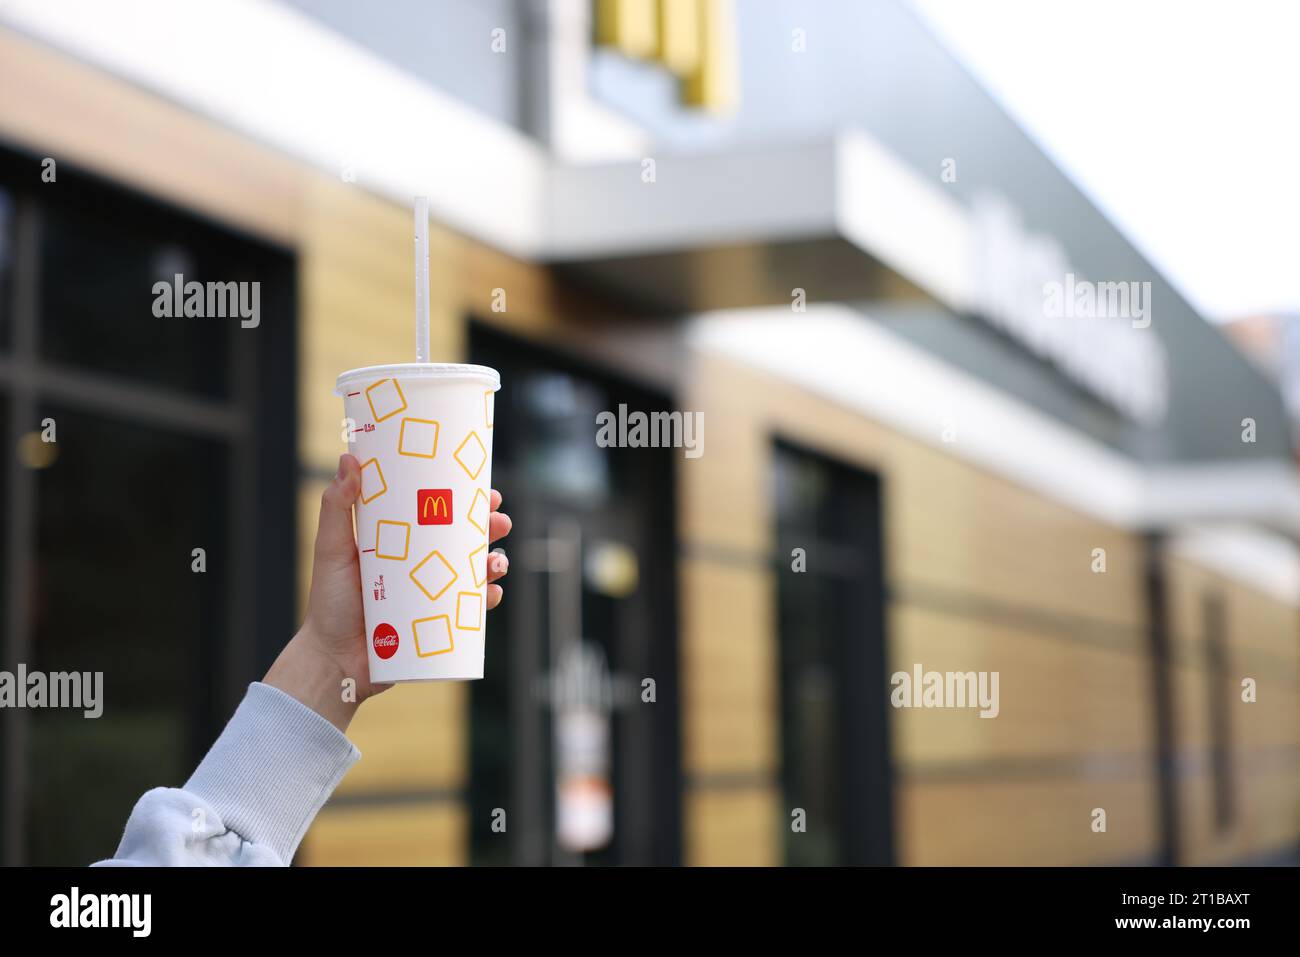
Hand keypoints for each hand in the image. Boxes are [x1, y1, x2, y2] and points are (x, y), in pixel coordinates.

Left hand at [265, 453, 512, 731]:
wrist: (333, 660)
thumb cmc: (329, 602)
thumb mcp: (331, 549)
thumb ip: (336, 506)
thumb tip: (349, 458)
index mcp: (402, 540)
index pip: (439, 511)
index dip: (465, 497)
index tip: (483, 485)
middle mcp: (422, 564)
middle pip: (466, 538)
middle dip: (490, 527)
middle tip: (498, 520)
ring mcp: (433, 593)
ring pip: (476, 572)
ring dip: (495, 562)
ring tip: (496, 562)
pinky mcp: (440, 623)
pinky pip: (472, 611)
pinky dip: (487, 600)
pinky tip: (491, 593)